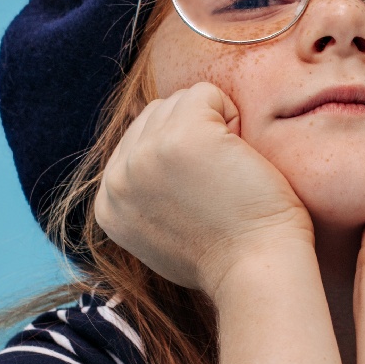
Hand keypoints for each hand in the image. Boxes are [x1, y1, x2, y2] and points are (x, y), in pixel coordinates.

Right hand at [94, 82, 314, 294]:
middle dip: (194, 136)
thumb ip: (145, 196)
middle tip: (219, 184)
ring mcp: (146, 155)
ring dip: (214, 126)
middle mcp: (118, 178)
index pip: (136, 141)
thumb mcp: (161, 234)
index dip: (179, 156)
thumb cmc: (226, 255)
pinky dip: (232, 115)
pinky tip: (240, 157)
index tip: (201, 197)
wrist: (256, 270)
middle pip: (155, 116)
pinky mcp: (182, 135)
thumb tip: (151, 156)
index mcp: (108, 204)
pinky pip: (206, 93)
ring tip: (228, 172)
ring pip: (179, 101)